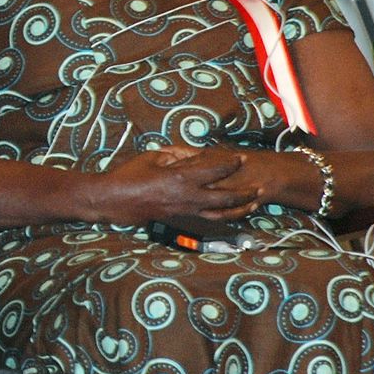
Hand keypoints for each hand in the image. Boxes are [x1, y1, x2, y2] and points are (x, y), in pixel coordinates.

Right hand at [105, 147, 259, 223]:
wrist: (114, 200)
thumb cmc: (130, 175)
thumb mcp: (153, 157)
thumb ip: (175, 155)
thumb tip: (191, 154)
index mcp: (182, 177)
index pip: (216, 169)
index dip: (231, 162)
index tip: (241, 157)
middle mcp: (188, 197)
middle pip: (226, 197)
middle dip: (246, 192)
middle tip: (260, 187)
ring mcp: (185, 210)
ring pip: (220, 214)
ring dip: (240, 209)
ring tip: (254, 205)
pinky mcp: (180, 218)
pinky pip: (207, 218)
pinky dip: (223, 216)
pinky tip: (232, 214)